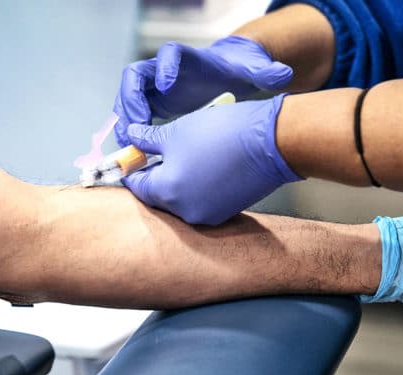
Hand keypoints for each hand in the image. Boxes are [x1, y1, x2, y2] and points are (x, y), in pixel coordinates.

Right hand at [113, 36, 292, 144]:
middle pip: (134, 77)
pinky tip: (136, 153)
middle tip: (136, 125)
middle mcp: (162, 71)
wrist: (227, 77)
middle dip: (132, 99)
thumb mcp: (250, 70)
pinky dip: (130, 133)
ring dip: (124, 120)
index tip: (167, 85)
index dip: (164, 68)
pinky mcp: (151, 105)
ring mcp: (153, 88)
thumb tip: (284, 74)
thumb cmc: (235, 71)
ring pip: (127, 99)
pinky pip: (132, 117)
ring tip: (129, 143)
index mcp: (185, 59)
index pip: (167, 55)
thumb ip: (264, 72)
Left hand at [123, 94, 301, 224]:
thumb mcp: (176, 131)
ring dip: (178, 181)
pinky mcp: (226, 212)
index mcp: (166, 192)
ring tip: (186, 156)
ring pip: (181, 199)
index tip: (132, 155)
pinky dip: (198, 187)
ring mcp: (207, 215)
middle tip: (159, 152)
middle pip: (158, 196)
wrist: (271, 143)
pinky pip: (202, 201)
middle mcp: (184, 212)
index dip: (132, 168)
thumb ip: (147, 140)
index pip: (136, 185)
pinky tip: (205, 166)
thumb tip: (131, 137)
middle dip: (156, 175)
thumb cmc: (222, 134)